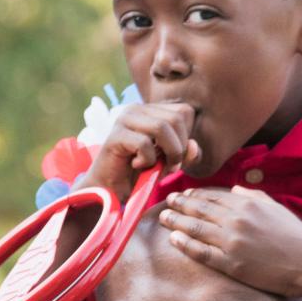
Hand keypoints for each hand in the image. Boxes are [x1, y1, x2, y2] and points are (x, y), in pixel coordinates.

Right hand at [78, 102, 197, 200]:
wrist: (109, 191)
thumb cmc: (138, 175)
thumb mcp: (167, 164)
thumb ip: (184, 154)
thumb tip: (193, 145)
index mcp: (150, 111)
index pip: (184, 111)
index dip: (186, 136)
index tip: (175, 157)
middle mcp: (137, 109)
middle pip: (176, 118)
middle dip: (179, 148)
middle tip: (169, 167)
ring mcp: (124, 119)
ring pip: (162, 127)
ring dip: (167, 153)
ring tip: (156, 167)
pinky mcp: (115, 136)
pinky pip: (144, 143)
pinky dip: (147, 160)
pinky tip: (137, 166)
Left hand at [158, 187, 301, 298]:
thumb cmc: (297, 237)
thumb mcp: (276, 209)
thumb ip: (253, 197)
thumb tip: (234, 191)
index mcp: (247, 204)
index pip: (213, 197)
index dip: (195, 195)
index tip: (183, 194)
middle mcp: (236, 220)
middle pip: (200, 209)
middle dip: (180, 204)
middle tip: (167, 201)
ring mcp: (232, 242)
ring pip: (196, 228)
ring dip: (177, 221)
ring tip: (163, 217)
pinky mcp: (232, 263)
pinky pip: (202, 252)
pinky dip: (185, 244)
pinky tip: (173, 238)